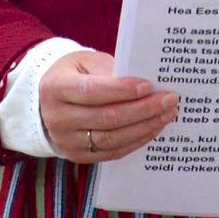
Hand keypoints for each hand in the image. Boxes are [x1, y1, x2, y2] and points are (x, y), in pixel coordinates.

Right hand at [39, 49, 178, 163]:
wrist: (50, 100)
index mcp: (55, 88)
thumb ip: (110, 70)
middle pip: (106, 118)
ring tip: (166, 114)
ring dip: (144, 127)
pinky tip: (153, 128)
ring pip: (111, 138)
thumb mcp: (86, 61)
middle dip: (142, 109)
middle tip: (168, 100)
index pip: (92, 92)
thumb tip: (144, 86)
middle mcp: (57, 118)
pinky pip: (112, 151)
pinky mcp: (78, 156)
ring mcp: (66, 141)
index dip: (122, 90)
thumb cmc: (74, 74)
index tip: (148, 86)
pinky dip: (136, 140)